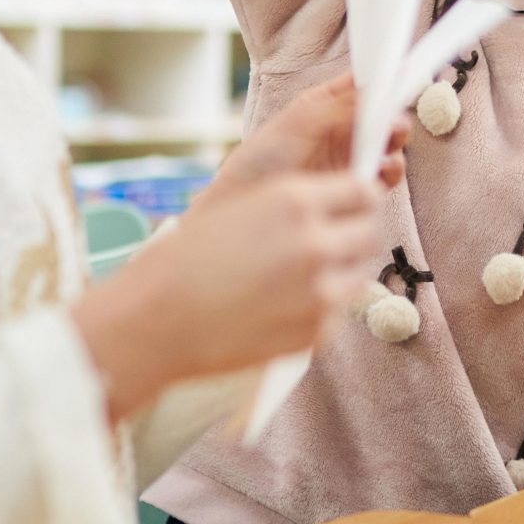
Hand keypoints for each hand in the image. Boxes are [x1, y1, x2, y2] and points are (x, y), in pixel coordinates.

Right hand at [73, 172, 381, 417]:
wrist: (155, 320)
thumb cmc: (184, 259)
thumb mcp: (241, 206)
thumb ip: (294, 203)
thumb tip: (337, 205)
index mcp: (295, 200)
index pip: (362, 190)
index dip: (355, 199)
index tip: (345, 208)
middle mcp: (315, 243)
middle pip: (369, 232)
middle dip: (352, 235)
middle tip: (325, 245)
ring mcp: (320, 292)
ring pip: (358, 275)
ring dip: (340, 273)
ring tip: (296, 279)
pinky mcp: (315, 333)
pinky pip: (336, 314)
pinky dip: (318, 311)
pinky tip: (278, 308)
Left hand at [202, 73, 405, 203]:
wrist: (242, 202)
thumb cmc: (261, 158)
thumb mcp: (301, 122)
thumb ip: (342, 106)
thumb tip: (378, 93)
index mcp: (326, 104)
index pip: (362, 85)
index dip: (384, 78)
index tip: (401, 75)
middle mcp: (341, 129)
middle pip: (381, 115)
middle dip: (393, 114)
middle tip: (395, 119)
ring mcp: (348, 158)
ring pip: (387, 145)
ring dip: (395, 143)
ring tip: (391, 143)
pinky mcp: (352, 187)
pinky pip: (382, 177)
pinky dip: (390, 171)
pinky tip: (384, 169)